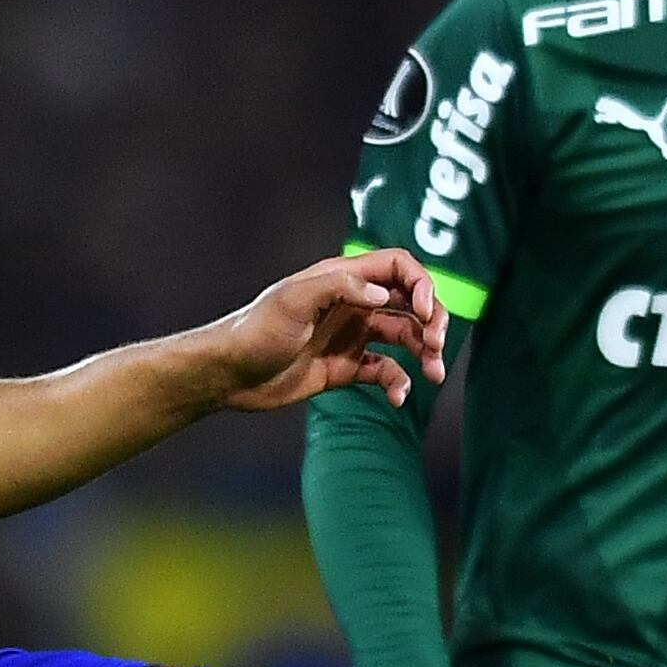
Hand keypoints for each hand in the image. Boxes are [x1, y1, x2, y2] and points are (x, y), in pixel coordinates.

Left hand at [204, 248, 447, 412]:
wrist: (230, 374)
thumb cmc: (255, 331)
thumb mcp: (293, 300)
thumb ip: (339, 287)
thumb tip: (385, 295)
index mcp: (343, 279)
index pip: (399, 268)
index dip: (421, 285)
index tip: (425, 314)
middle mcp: (353, 304)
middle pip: (410, 303)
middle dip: (432, 322)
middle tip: (436, 347)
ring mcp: (351, 336)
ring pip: (404, 338)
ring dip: (425, 353)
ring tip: (435, 374)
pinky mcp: (345, 368)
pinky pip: (385, 372)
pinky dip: (398, 383)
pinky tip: (398, 398)